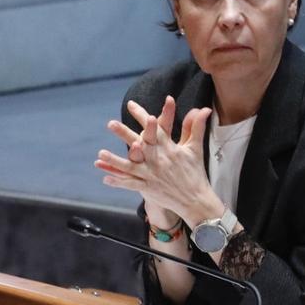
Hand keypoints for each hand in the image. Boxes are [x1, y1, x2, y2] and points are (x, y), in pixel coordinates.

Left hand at [96, 96, 219, 223]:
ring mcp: (152, 175)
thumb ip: (196, 127)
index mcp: (169, 148)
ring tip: (100, 154)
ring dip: (114, 160)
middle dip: (124, 133)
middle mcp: (159, 160)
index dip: (142, 116)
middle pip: (139, 143)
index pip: (153, 128)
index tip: (130, 104)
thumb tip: (203, 108)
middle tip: (111, 123)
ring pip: (130, 166)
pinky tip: (105, 178)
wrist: (196, 199)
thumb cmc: (195, 172)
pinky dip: (118, 182)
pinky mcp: (149, 188)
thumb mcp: (195, 148)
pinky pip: (131, 185)